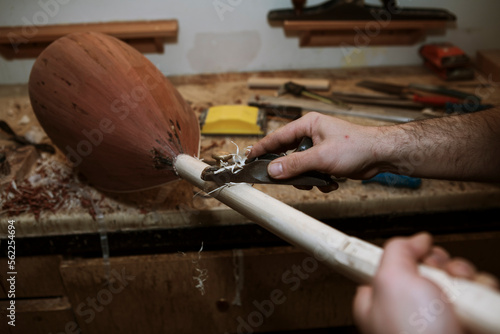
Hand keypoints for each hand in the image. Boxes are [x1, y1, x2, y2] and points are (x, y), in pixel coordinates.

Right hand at [248, 112, 384, 181]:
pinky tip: (332, 181)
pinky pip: (313, 174)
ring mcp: (319, 148)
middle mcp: (311, 134)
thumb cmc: (356, 146)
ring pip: (300, 168)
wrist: (380, 155)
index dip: (262, 148)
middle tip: (289, 180)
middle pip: (288, 155)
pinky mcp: (326, 161)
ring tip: (321, 180)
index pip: (277, 137)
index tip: (249, 158)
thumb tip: (272, 170)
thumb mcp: (321, 156)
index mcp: (307, 124)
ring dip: (309, 179)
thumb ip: (295, 164)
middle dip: (293, 171)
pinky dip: (320, 181)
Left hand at [353, 233, 497, 333]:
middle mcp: (410, 310)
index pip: (396, 264)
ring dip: (467, 281)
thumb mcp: (392, 280)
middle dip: (445, 266)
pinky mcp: (465, 326)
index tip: (423, 252)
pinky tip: (479, 305)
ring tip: (464, 296)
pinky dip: (483, 296)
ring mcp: (439, 320)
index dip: (412, 254)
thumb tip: (416, 239)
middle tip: (444, 277)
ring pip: (459, 283)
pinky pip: (479, 299)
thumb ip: (398, 250)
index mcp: (381, 298)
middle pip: (431, 270)